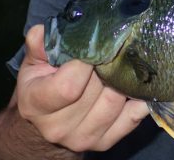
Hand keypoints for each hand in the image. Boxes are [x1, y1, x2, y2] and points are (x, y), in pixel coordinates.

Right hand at [16, 24, 149, 151]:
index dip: (85, 63)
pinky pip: (133, 117)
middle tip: (111, 51)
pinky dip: (138, 98)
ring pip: (116, 101)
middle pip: (97, 91)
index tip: (93, 47)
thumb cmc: (42, 84)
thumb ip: (39, 43)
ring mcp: (83, 138)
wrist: (46, 122)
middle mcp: (58, 127)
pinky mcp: (105, 142)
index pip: (68, 86)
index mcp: (36, 105)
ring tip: (120, 65)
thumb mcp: (34, 61)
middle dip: (107, 66)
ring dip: (122, 80)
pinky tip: (135, 84)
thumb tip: (43, 30)